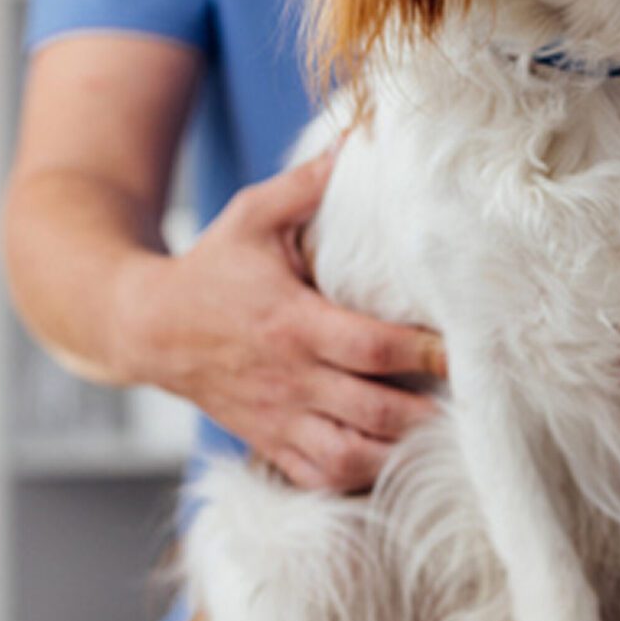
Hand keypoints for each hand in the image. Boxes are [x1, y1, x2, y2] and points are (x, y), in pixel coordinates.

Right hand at [125, 150, 446, 491]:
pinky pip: (317, 478)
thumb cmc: (210, 268)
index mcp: (293, 323)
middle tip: (473, 405)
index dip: (425, 353)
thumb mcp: (252, 214)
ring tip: (440, 439)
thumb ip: (307, 183)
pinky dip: (357, 479)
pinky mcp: (268, 442)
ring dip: (398, 454)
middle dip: (426, 413)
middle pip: (372, 412)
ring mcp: (277, 418)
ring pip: (348, 457)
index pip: (372, 349)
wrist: (146, 327)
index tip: (465, 350)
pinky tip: (393, 464)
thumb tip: (357, 141)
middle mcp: (289, 378)